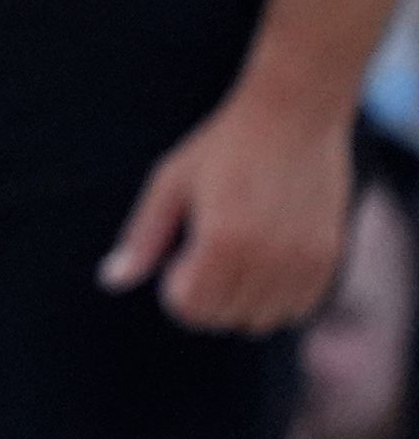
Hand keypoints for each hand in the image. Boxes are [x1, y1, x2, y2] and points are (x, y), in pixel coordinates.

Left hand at [99, 92, 350, 332]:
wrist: (294, 117)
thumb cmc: (222, 147)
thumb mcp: (170, 184)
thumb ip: (143, 238)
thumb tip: (110, 281)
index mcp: (223, 242)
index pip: (191, 309)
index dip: (176, 289)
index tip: (179, 257)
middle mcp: (268, 259)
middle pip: (224, 319)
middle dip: (204, 297)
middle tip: (204, 252)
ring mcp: (304, 262)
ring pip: (261, 321)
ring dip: (239, 301)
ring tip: (233, 255)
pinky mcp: (329, 259)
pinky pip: (296, 309)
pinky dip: (274, 298)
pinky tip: (263, 260)